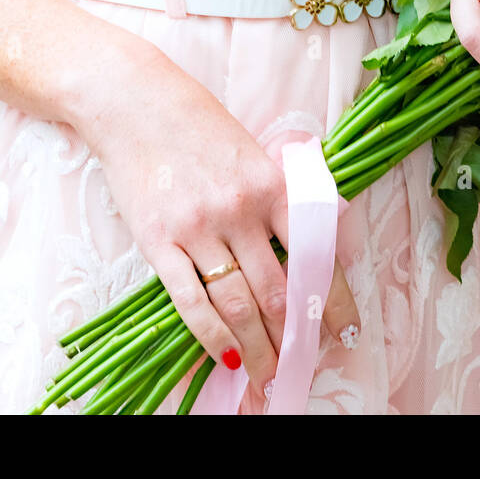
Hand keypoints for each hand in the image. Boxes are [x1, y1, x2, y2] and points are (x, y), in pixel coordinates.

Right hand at [70, 38, 360, 399]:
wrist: (135, 103)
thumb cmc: (200, 126)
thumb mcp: (255, 153)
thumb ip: (281, 198)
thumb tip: (313, 247)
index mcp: (272, 185)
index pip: (314, 255)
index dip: (332, 300)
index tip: (344, 331)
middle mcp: (240, 210)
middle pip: (277, 290)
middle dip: (294, 336)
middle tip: (302, 365)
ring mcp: (197, 228)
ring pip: (237, 303)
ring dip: (257, 346)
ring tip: (268, 374)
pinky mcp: (158, 242)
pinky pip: (190, 301)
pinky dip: (210, 335)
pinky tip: (225, 357)